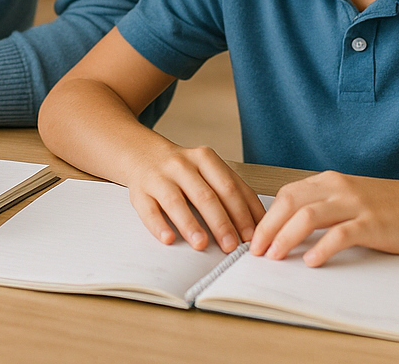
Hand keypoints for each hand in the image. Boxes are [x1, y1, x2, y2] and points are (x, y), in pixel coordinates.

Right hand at [120, 143, 264, 252]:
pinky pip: (149, 209)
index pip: (229, 187)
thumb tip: (258, 223)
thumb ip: (230, 190)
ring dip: (191, 224)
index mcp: (205, 158)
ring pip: (176, 201)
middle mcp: (182, 165)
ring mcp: (159, 178)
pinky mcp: (140, 192)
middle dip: (222, 222)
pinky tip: (169, 238)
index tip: (253, 235)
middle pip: (205, 195)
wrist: (141, 153)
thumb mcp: (208, 169)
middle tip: (232, 246)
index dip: (243, 212)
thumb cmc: (183, 168)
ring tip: (202, 245)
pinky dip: (158, 225)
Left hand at [250, 171, 398, 265]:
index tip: (254, 238)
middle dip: (268, 228)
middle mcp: (339, 188)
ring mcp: (356, 205)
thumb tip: (290, 230)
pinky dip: (322, 248)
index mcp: (330, 181)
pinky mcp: (372, 224)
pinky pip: (341, 234)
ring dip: (286, 237)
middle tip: (255, 251)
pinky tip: (312, 262)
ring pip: (309, 216)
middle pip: (290, 203)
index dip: (267, 217)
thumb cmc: (391, 206)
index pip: (287, 194)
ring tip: (275, 257)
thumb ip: (324, 207)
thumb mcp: (351, 198)